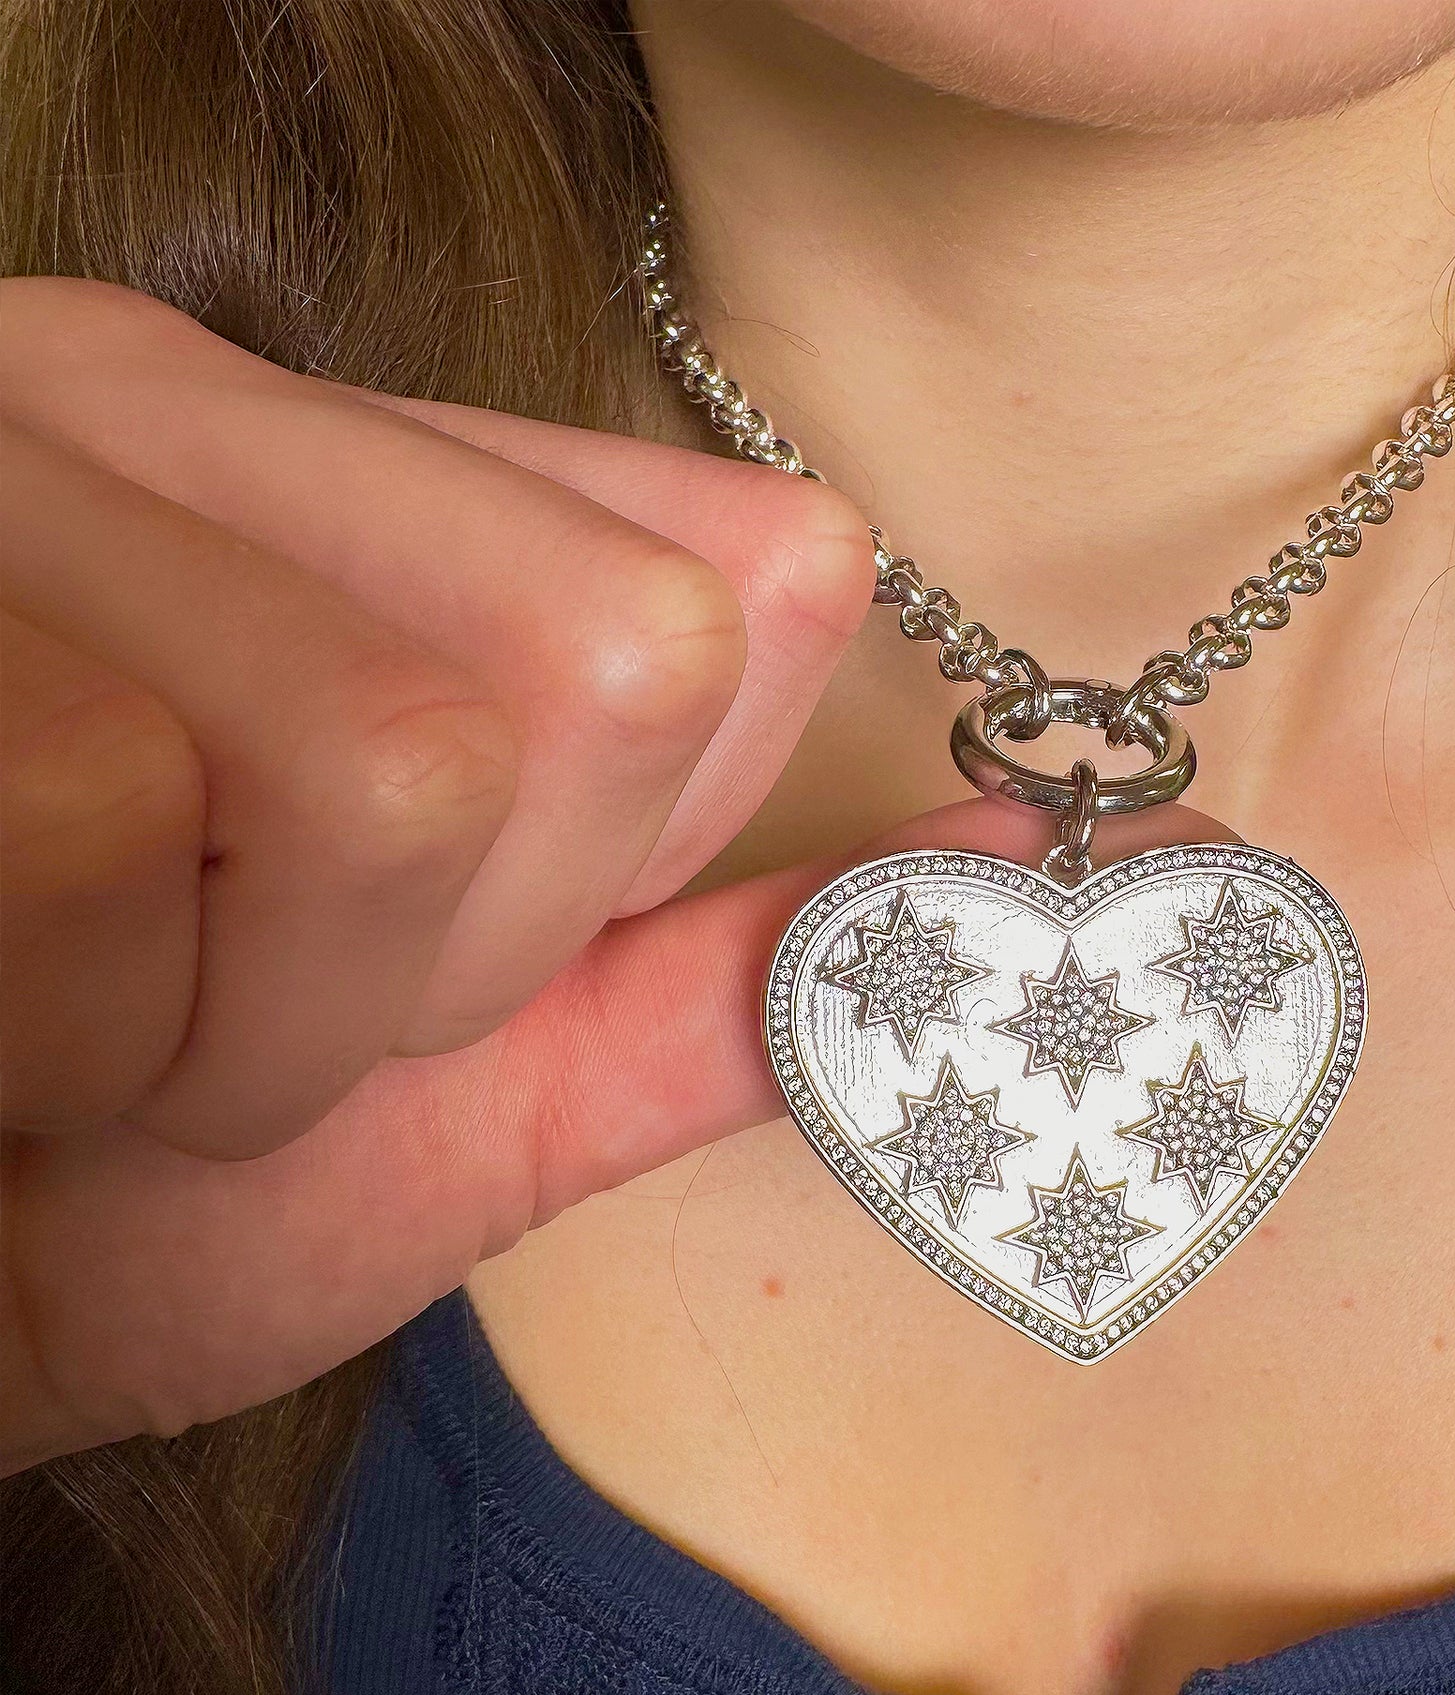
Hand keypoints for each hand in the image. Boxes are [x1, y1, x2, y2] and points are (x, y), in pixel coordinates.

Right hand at [0, 276, 880, 1470]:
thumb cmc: (161, 1190)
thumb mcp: (499, 1081)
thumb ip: (748, 971)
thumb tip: (1022, 874)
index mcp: (379, 495)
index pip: (754, 576)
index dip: (654, 836)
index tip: (468, 929)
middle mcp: (201, 410)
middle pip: (619, 653)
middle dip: (486, 942)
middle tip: (289, 996)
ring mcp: (35, 475)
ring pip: (391, 753)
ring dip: (287, 1013)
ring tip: (135, 1020)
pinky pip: (126, 820)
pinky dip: (104, 1021)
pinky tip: (22, 1017)